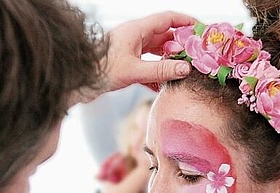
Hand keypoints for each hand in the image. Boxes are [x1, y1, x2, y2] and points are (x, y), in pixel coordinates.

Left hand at [78, 11, 194, 103]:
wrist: (79, 81)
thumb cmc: (101, 71)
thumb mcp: (134, 71)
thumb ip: (160, 71)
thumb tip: (185, 69)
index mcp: (137, 30)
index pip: (168, 18)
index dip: (186, 22)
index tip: (201, 30)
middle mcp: (134, 37)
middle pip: (164, 36)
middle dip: (180, 46)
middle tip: (196, 56)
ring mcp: (130, 51)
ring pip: (156, 53)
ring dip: (168, 63)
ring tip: (182, 73)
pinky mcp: (125, 65)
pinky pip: (146, 68)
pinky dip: (155, 76)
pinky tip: (162, 87)